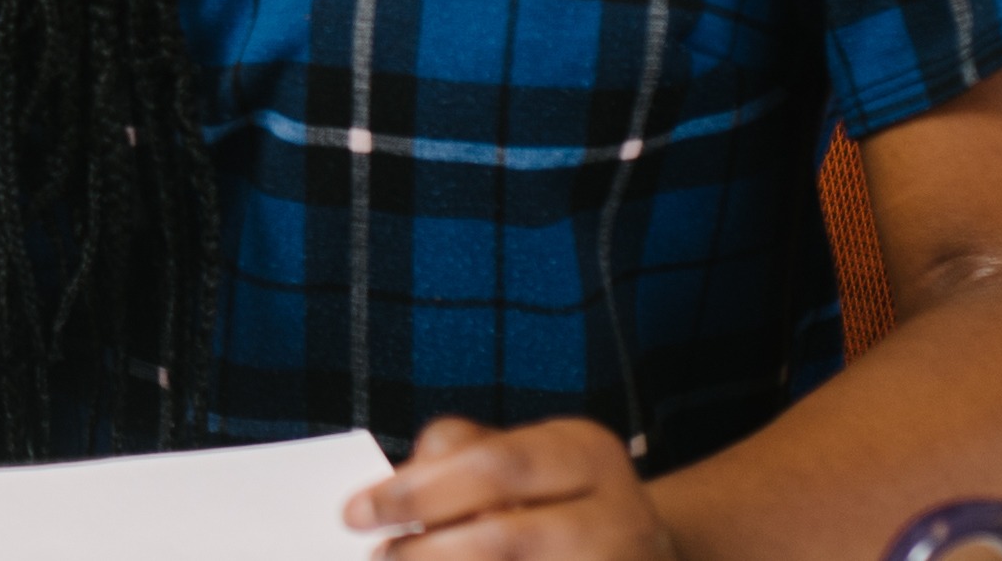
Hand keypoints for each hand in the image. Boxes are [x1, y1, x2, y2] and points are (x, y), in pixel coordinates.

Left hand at [354, 417, 679, 560]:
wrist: (646, 550)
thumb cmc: (560, 498)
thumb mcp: (522, 455)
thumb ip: (458, 455)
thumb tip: (393, 486)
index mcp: (586, 451)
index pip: (492, 465)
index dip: (415, 492)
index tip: (355, 513)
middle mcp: (617, 512)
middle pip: (503, 535)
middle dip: (425, 550)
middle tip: (378, 556)